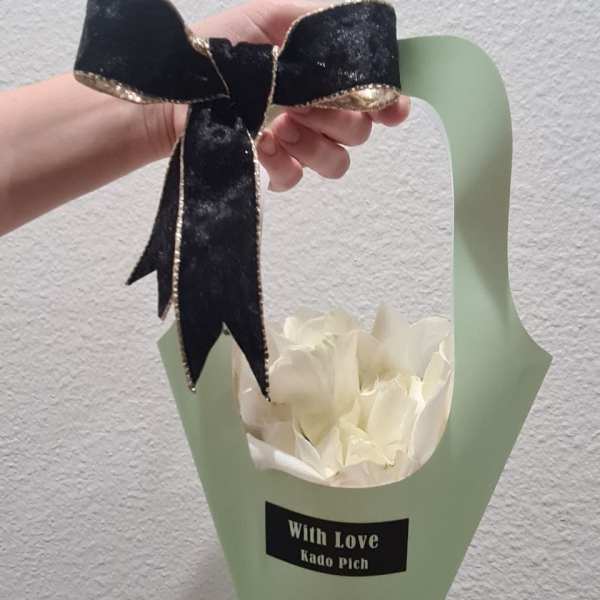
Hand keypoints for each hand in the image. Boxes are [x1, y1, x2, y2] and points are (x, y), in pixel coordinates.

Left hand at [155, 0, 409, 191]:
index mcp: (318, 78)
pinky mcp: (272, 169)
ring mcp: (295, 145)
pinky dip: (284, 166)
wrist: (174, 91)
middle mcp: (314, 113)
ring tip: (280, 126)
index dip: (387, 104)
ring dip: (315, 145)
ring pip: (336, 162)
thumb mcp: (266, 18)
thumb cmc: (215, 51)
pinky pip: (296, 179)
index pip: (369, 96)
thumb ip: (314, 22)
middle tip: (304, 106)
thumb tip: (356, 28)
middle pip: (359, 132)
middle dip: (339, 119)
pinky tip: (262, 146)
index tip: (390, 110)